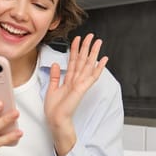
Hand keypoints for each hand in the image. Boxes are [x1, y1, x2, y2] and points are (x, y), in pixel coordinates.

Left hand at [44, 34, 108, 155]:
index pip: (73, 61)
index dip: (75, 49)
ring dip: (94, 53)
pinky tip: (103, 60)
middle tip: (91, 36)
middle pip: (82, 60)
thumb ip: (55, 76)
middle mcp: (76, 80)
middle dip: (86, 47)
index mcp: (69, 80)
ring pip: (88, 65)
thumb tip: (55, 64)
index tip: (77, 39)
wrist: (56, 120)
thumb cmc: (54, 109)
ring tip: (98, 42)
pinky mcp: (82, 88)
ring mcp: (80, 84)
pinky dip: (98, 67)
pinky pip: (92, 76)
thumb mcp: (51, 89)